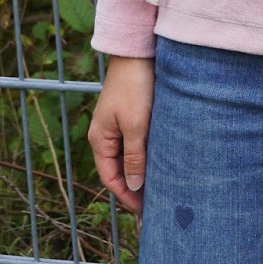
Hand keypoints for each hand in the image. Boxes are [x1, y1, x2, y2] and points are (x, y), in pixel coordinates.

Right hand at [88, 54, 154, 216]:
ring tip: (161, 185)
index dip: (126, 196)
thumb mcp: (136, 125)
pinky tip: (161, 159)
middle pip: (119, 169)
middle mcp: (106, 135)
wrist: (137, 52)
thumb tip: (134, 187)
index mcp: (100, 140)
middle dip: (134, 187)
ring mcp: (117, 124)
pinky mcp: (130, 115)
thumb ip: (134, 157)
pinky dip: (146, 153)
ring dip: (142, 170)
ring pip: (129, 156)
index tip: (145, 210)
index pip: (110, 178)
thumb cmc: (134, 87)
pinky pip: (136, 142)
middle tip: (156, 202)